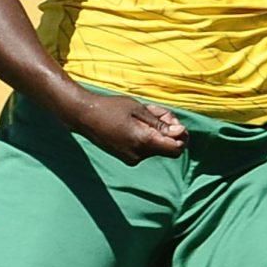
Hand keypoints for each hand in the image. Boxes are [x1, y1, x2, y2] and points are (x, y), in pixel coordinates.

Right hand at [61, 88, 186, 162]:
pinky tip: (135, 123)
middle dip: (168, 130)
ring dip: (156, 132)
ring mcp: (132, 158)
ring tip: (142, 114)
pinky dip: (146, 137)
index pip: (175, 149)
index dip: (181, 137)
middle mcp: (139, 155)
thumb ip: (160, 123)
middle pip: (167, 147)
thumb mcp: (139, 109)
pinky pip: (145, 149)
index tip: (175, 123)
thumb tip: (181, 132)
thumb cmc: (111, 108)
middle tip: (156, 112)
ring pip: (156, 147)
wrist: (85, 117)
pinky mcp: (127, 158)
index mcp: (143, 141)